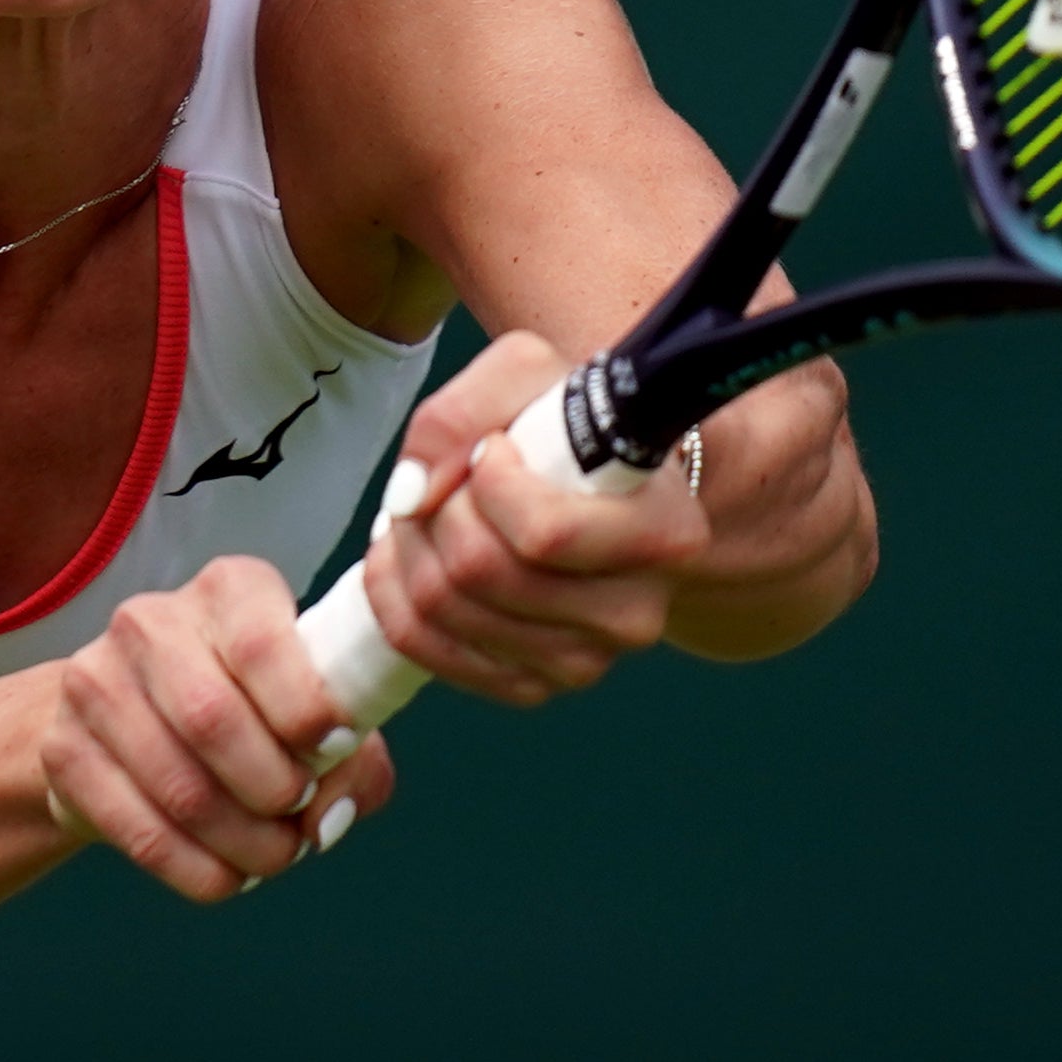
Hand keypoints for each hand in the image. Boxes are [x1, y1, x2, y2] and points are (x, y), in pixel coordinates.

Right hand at [39, 555, 398, 902]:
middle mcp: (150, 621)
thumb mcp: (314, 715)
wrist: (135, 720)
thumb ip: (352, 761)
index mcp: (228, 590)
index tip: (335, 749)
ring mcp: (94, 682)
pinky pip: (140, 833)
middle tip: (299, 819)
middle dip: (275, 791)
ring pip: (180, 788)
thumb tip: (327, 817)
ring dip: (244, 844)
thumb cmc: (255, 709)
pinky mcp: (63, 750)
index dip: (308, 710)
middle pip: (213, 720)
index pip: (262, 645)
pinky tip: (227, 874)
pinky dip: (199, 871)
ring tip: (273, 856)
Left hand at [360, 318, 867, 700]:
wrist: (586, 485)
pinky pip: (427, 650)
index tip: (496, 447)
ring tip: (432, 511)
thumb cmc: (563, 426)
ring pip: (442, 611)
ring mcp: (585, 661)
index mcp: (664, 534)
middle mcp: (635, 613)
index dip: (490, 483)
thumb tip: (412, 494)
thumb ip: (461, 413)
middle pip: (480, 572)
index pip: (545, 534)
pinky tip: (416, 555)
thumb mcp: (525, 375)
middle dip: (436, 510)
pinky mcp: (532, 686)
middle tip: (450, 479)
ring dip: (409, 548)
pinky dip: (396, 596)